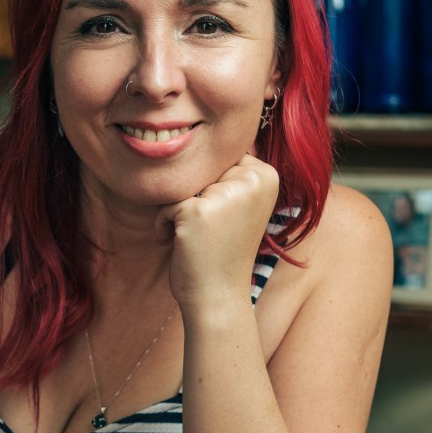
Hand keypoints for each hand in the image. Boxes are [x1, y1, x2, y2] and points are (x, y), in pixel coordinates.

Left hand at [154, 153, 279, 311]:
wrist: (218, 298)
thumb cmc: (223, 253)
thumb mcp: (239, 205)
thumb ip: (230, 173)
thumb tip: (200, 133)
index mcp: (267, 175)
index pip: (220, 159)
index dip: (211, 190)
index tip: (224, 220)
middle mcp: (251, 180)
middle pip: (200, 170)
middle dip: (194, 199)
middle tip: (209, 233)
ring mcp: (225, 195)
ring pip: (181, 186)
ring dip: (178, 212)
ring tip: (197, 238)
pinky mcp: (197, 210)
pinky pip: (166, 205)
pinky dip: (165, 224)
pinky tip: (182, 243)